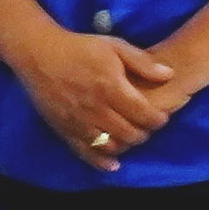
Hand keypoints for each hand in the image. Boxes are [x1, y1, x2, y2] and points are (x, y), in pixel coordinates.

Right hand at [9, 21, 184, 164]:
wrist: (39, 54)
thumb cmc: (80, 47)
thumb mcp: (114, 46)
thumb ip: (143, 62)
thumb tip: (169, 74)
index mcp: (111, 87)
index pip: (144, 114)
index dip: (158, 120)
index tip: (162, 117)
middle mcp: (96, 109)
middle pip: (130, 134)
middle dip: (145, 134)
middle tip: (146, 127)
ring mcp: (79, 122)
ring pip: (111, 146)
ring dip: (126, 146)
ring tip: (129, 137)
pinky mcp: (64, 129)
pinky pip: (85, 152)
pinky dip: (101, 161)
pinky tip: (113, 163)